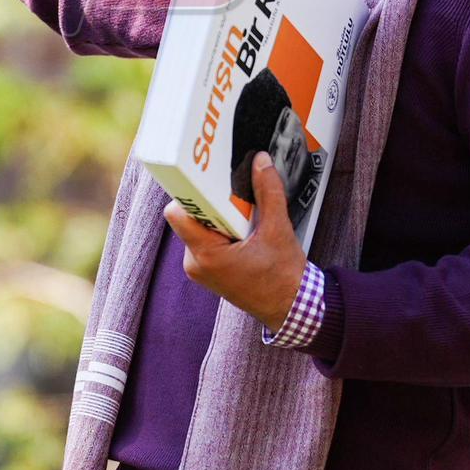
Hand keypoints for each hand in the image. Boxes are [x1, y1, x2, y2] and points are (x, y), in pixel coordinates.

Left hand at [163, 152, 306, 331]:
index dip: (192, 194)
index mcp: (207, 256)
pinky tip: (244, 232)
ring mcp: (200, 269)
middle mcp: (196, 264)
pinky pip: (206, 239)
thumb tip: (260, 162)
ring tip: (245, 221)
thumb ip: (268, 192)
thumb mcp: (278, 229)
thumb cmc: (283, 278)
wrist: (290, 307)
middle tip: (236, 201)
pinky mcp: (208, 270)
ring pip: (199, 227)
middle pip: (190, 216)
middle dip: (212, 204)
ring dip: (220, 218)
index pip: (179, 213)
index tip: (211, 183)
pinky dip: (222, 230)